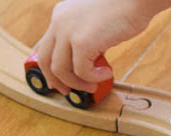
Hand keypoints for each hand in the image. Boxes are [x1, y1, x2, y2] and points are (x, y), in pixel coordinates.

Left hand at [37, 0, 152, 94]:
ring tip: (94, 85)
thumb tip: (90, 62)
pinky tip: (107, 73)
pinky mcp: (82, 42)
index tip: (62, 81)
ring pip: (60, 70)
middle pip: (45, 60)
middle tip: (71, 92)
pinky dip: (94, 78)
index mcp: (61, 15)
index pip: (46, 47)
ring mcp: (68, 31)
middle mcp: (59, 22)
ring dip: (78, 83)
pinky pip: (82, 71)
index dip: (51, 69)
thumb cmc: (125, 9)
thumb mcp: (96, 23)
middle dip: (57, 81)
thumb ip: (87, 38)